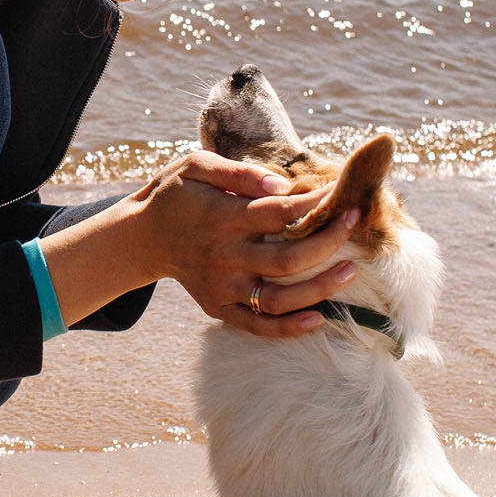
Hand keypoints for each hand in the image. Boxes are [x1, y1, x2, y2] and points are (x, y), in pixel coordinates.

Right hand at [129, 151, 358, 339]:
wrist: (142, 236)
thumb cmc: (176, 194)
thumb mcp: (196, 166)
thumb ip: (239, 173)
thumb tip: (281, 185)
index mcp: (221, 218)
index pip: (279, 213)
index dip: (313, 204)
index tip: (337, 193)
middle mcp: (223, 257)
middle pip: (288, 260)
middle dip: (329, 242)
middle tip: (353, 222)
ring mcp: (222, 287)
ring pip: (279, 299)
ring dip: (320, 289)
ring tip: (350, 271)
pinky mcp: (218, 308)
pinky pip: (257, 326)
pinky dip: (288, 329)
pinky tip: (318, 319)